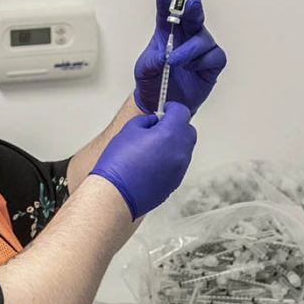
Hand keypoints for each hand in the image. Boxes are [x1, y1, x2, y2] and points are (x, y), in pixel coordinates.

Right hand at [89, 102, 196, 219]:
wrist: (115, 194)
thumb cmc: (118, 164)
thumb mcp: (128, 130)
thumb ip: (146, 122)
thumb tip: (154, 123)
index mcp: (170, 134)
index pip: (182, 112)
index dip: (172, 108)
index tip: (165, 109)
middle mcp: (180, 152)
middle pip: (188, 131)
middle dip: (176, 125)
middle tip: (158, 127)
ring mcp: (180, 169)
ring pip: (184, 149)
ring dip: (174, 144)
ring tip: (152, 147)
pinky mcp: (175, 183)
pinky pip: (178, 165)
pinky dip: (170, 159)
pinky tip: (152, 162)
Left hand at [134, 0, 226, 114]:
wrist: (160, 104)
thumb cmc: (152, 81)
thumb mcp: (144, 70)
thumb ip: (152, 60)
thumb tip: (163, 55)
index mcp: (166, 33)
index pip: (167, 12)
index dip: (166, 1)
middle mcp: (186, 37)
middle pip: (193, 17)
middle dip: (193, 8)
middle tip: (191, 3)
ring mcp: (200, 50)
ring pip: (203, 39)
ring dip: (190, 49)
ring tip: (174, 61)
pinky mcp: (211, 65)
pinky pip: (215, 56)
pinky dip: (203, 61)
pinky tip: (192, 68)